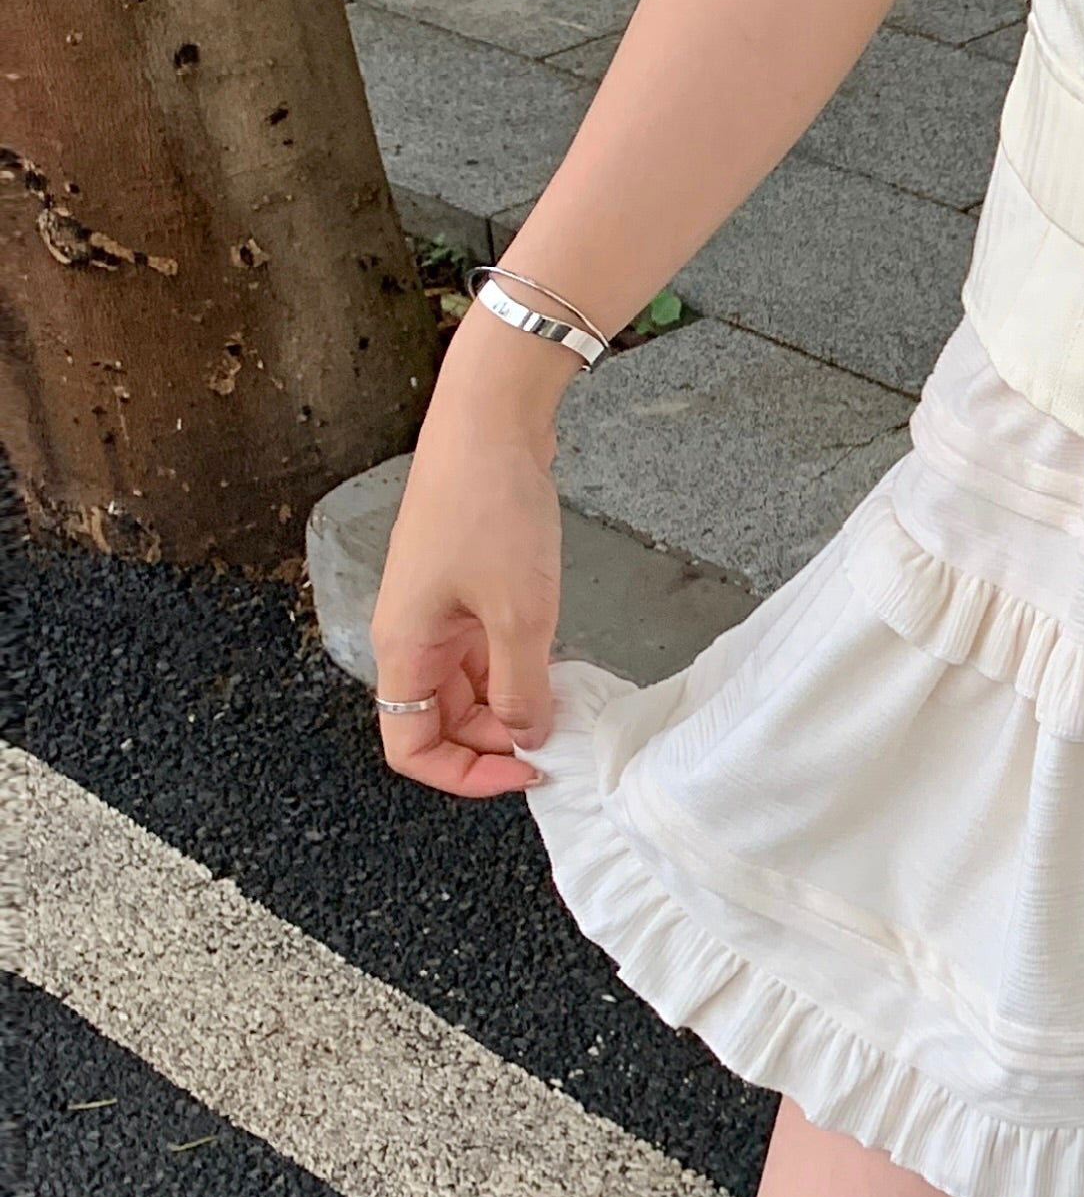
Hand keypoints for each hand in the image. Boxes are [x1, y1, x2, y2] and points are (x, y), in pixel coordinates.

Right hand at [368, 343, 567, 799]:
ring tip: (566, 703)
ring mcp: (438, 609)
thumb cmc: (491, 509)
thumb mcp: (519, 614)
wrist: (489, 422)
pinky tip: (559, 664)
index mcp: (404, 650)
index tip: (525, 772)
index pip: (409, 747)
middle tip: (560, 739)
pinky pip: (485, 648)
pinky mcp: (465, 584)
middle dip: (497, 740)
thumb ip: (522, 686)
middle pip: (443, 721)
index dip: (463, 775)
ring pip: (469, 685)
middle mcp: (412, 636)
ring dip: (512, 702)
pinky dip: (518, 665)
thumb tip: (527, 736)